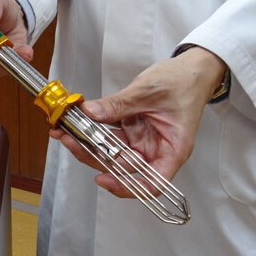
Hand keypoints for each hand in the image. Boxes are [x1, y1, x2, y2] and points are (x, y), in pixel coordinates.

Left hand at [50, 46, 226, 197]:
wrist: (190, 69)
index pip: (153, 182)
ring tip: (65, 131)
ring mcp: (141, 140)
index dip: (127, 186)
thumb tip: (91, 112)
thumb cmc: (184, 83)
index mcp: (172, 149)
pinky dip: (92, 129)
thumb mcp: (148, 92)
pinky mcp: (131, 128)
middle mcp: (155, 149)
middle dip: (94, 156)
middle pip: (123, 166)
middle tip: (70, 141)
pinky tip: (75, 122)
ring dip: (87, 143)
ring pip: (111, 151)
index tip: (103, 178)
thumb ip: (118, 105)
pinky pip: (109, 134)